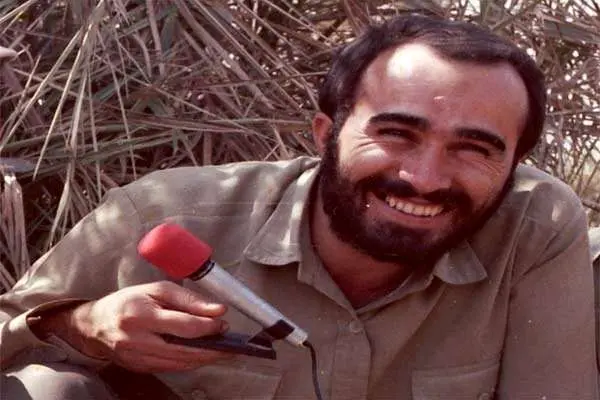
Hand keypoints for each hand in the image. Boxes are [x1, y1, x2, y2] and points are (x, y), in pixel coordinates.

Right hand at [39, 281, 230, 372]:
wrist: (95, 324)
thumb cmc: (128, 301)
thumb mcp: (157, 290)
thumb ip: (189, 299)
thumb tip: (217, 310)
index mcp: (141, 315)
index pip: (183, 326)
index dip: (207, 326)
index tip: (222, 323)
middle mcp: (137, 340)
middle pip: (183, 350)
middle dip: (212, 349)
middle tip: (230, 344)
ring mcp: (137, 358)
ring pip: (179, 363)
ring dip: (204, 358)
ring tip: (221, 350)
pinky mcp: (139, 368)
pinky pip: (170, 368)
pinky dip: (189, 362)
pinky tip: (201, 355)